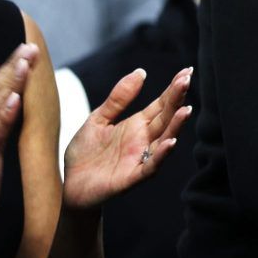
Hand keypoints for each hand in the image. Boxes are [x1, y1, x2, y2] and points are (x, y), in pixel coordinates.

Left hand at [61, 67, 192, 210]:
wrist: (70, 186)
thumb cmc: (85, 154)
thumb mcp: (98, 119)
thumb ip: (119, 99)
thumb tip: (141, 71)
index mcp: (137, 125)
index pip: (161, 104)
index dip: (173, 89)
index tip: (187, 71)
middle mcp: (144, 140)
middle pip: (165, 117)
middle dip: (177, 100)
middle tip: (187, 80)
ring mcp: (140, 157)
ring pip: (164, 140)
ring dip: (176, 126)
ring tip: (185, 109)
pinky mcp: (132, 176)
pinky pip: (151, 166)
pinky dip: (161, 155)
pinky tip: (170, 142)